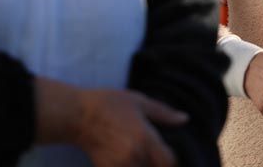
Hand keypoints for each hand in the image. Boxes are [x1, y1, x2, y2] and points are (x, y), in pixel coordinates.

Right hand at [36, 78, 187, 165]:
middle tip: (157, 154)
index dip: (173, 160)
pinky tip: (129, 158)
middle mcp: (134, 157)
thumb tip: (185, 119)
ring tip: (142, 154)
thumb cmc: (110, 104)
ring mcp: (120, 166)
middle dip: (158, 164)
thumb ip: (164, 113)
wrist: (78, 115)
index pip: (169, 162)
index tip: (171, 154)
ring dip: (145, 165)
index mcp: (145, 139)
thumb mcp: (140, 102)